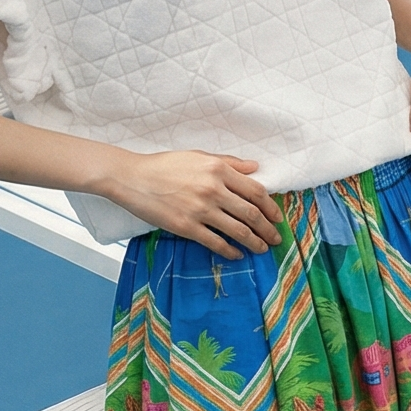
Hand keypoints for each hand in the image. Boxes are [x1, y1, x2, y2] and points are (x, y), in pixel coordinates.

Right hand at [107, 149, 281, 257]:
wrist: (133, 178)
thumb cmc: (165, 165)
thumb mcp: (199, 156)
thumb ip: (229, 162)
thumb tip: (255, 167)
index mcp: (218, 169)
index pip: (255, 191)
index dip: (271, 207)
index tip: (277, 218)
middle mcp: (213, 189)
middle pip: (251, 214)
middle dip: (268, 229)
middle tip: (275, 238)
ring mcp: (200, 210)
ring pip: (238, 230)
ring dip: (254, 242)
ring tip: (262, 249)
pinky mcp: (186, 227)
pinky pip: (216, 242)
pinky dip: (230, 251)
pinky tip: (236, 254)